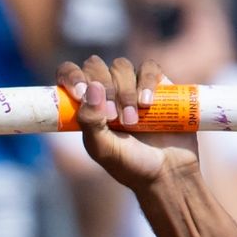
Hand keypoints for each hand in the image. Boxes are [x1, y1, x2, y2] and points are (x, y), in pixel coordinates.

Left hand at [59, 54, 192, 191]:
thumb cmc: (130, 164)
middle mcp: (107, 90)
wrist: (167, 171)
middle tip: (114, 117)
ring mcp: (132, 84)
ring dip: (125, 92)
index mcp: (86, 104)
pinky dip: (147, 81)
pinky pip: (149, 68)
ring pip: (121, 66)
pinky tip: (148, 103)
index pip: (69, 73)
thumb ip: (90, 122)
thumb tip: (91, 87)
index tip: (80, 93)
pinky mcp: (157, 84)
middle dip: (104, 89)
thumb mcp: (103, 149)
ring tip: (133, 121)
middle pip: (95, 65)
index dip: (71, 76)